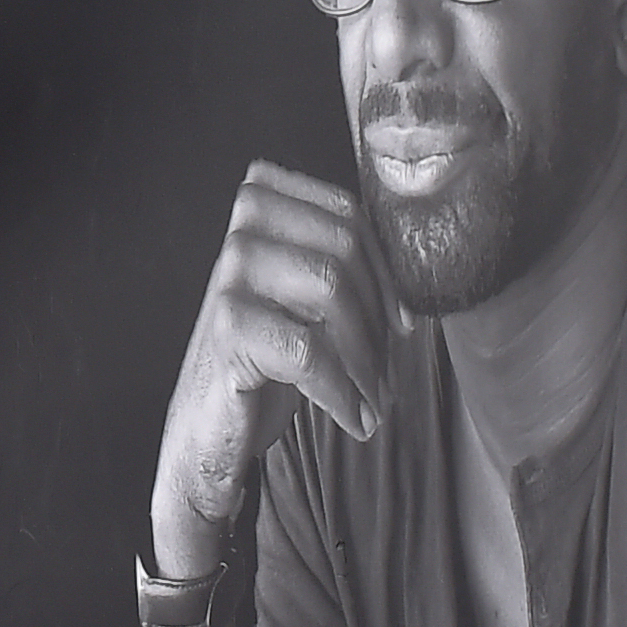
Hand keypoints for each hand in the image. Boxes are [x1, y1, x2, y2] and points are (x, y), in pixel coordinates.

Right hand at [144, 165, 390, 588]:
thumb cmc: (269, 358)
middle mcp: (242, 231)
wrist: (212, 423)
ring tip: (372, 397)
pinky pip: (309, 351)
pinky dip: (342, 393)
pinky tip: (352, 417)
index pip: (348, 213)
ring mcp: (230, 276)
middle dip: (377, 316)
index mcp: (263, 203)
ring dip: (366, 357)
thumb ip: (347, 266)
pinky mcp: (230, 327)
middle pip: (343, 249)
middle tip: (387, 368)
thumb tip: (414, 280)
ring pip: (330, 290)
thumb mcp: (309, 300)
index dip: (385, 271)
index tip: (400, 320)